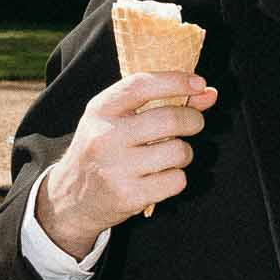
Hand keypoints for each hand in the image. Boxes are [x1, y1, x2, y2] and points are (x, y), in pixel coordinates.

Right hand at [37, 72, 217, 256]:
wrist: (70, 198)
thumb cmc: (102, 151)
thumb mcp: (117, 119)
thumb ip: (160, 102)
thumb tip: (209, 93)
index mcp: (100, 110)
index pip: (142, 85)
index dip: (176, 81)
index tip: (200, 83)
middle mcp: (106, 136)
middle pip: (170, 119)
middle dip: (193, 120)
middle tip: (193, 124)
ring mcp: (116, 168)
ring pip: (179, 151)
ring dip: (184, 153)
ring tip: (168, 156)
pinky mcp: (129, 195)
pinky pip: (177, 180)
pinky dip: (176, 178)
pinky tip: (159, 178)